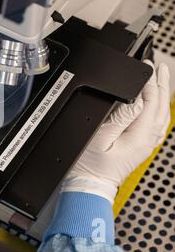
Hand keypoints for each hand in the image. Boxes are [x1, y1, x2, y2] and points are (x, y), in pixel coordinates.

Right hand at [61, 60, 170, 203]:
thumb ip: (120, 118)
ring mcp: (145, 145)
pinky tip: (157, 107)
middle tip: (161, 68)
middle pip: (160, 107)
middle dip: (161, 85)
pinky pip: (157, 125)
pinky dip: (159, 111)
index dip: (149, 82)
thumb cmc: (90, 165)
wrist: (90, 184)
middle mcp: (147, 141)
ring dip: (162, 96)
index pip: (149, 103)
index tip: (145, 67)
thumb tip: (136, 100)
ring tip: (162, 81)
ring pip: (161, 116)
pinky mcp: (140, 147)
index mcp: (139, 137)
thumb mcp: (100, 138)